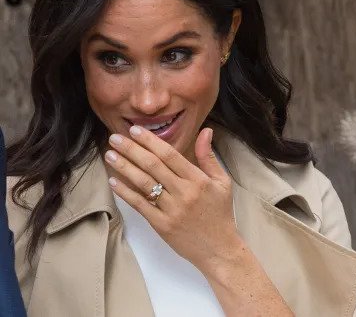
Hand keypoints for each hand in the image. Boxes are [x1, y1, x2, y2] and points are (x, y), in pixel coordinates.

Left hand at [105, 126, 242, 271]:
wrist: (219, 248)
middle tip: (114, 138)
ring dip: (124, 167)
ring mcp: (171, 210)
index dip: (150, 141)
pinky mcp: (161, 225)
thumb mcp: (222, 182)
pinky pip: (140, 205)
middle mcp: (184, 193)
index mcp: (198, 180)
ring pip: (143, 183)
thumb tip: (205, 131)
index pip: (170, 155)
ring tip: (110, 155)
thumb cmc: (220, 214)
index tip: (135, 130)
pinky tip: (114, 181)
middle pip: (152, 166)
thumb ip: (209, 157)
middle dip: (131, 149)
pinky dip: (125, 192)